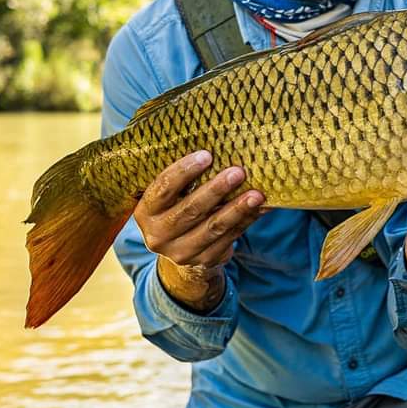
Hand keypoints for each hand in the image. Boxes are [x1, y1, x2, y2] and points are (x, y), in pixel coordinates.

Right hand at [134, 151, 263, 309]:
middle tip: (238, 171)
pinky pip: (228, 239)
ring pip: (213, 228)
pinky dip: (246, 221)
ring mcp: (180, 252)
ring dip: (237, 209)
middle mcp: (157, 235)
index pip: (163, 189)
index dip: (184, 171)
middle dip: (216, 190)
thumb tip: (218, 146)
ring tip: (256, 194)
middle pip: (190, 210)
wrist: (179, 248)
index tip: (207, 155)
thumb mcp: (169, 195)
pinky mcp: (203, 261)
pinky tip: (260, 208)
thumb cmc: (177, 207)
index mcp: (145, 212)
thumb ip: (182, 177)